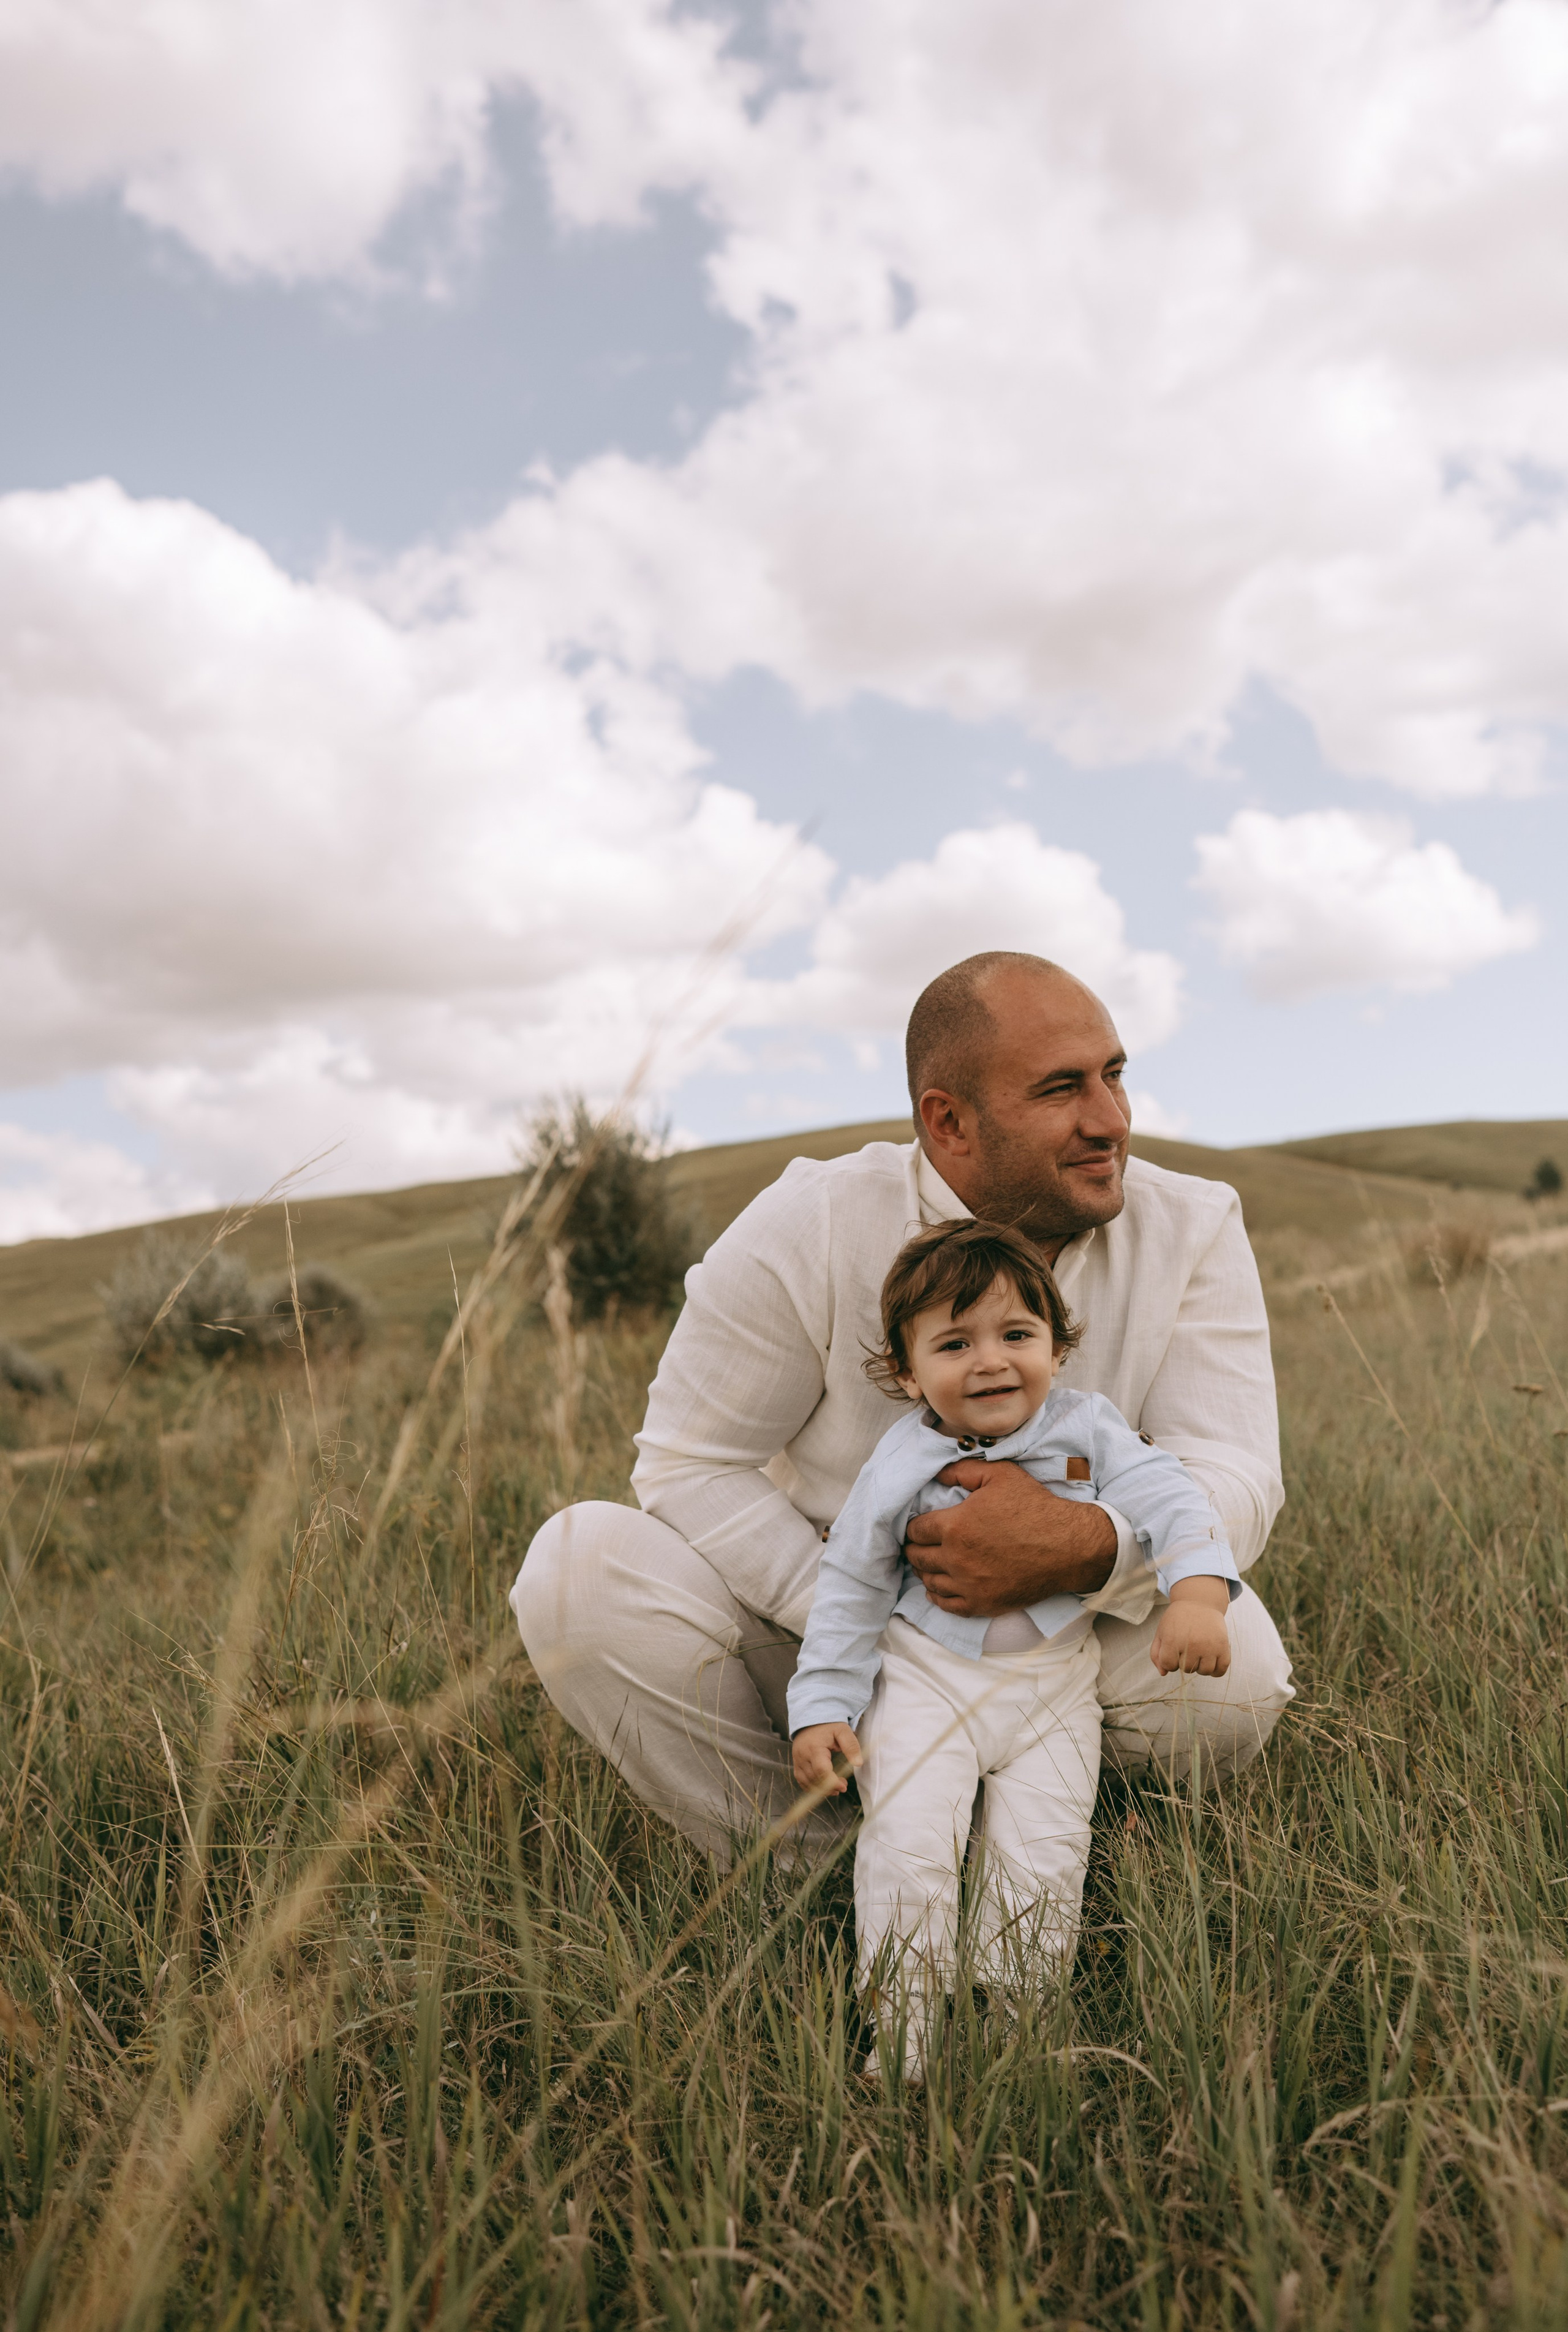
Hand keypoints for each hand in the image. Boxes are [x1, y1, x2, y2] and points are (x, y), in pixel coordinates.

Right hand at [792, 1722, 861, 1794]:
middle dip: (830, 1787)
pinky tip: (823, 1787)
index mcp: (814, 1747)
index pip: (821, 1770)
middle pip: (814, 1779)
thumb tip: (858, 1763)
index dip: (832, 1782)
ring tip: (835, 1787)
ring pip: (807, 1782)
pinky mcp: (796, 1763)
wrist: (811, 1719)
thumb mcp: (843, 1731)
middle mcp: (802, 1755)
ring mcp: (797, 1760)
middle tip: (843, 1785)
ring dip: (821, 1790)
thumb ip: (851, 1746)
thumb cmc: (828, 1725)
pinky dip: (811, 1787)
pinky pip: (801, 1780)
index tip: (844, 1785)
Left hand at [902, 1459, 1116, 1616]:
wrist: (1067, 1547)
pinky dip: (938, 1596)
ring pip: (930, 1581)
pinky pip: (948, 1605)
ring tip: (927, 1564)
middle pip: (917, 1557)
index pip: (916, 1530)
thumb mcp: (1000, 1475)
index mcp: (955, 1526)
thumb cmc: (1034, 1507)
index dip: (914, 1526)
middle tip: (918, 1545)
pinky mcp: (982, 1604)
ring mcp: (968, 1585)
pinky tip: (937, 1589)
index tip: (917, 1526)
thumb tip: (936, 1474)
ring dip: (924, 1571)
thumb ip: (963, 1471)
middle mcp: (955, 1559)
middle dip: (914, 1548)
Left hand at [1149, 1578, 1231, 1675]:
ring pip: (1204, 1671)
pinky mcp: (1223, 1646)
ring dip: (1200, 1667)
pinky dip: (1216, 1671)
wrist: (1199, 1601)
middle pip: (1187, 1669)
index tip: (1174, 1652)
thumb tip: (1163, 1673)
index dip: (1170, 1661)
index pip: (1169, 1666)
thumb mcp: (1161, 1631)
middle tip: (1187, 1647)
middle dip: (1185, 1661)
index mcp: (1172, 1640)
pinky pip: (1220, 1670)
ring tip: (1199, 1654)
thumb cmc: (1178, 1618)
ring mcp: (1209, 1646)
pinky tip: (1211, 1662)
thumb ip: (1156, 1653)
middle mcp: (1191, 1644)